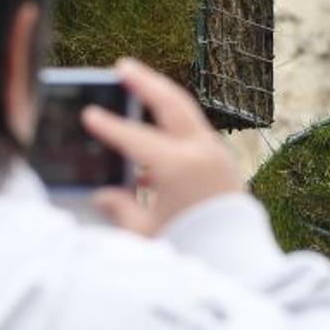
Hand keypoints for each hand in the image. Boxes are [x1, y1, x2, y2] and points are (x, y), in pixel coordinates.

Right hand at [80, 57, 243, 236]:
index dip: (108, 127)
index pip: (134, 138)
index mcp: (177, 167)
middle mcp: (201, 153)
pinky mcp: (226, 166)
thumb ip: (121, 210)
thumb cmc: (192, 249)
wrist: (240, 262)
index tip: (89, 115)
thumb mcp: (147, 232)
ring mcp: (218, 156)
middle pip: (170, 104)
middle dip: (145, 83)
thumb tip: (104, 196)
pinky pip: (196, 135)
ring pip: (187, 114)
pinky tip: (157, 138)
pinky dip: (176, 126)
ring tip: (140, 85)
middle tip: (122, 67)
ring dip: (163, 98)